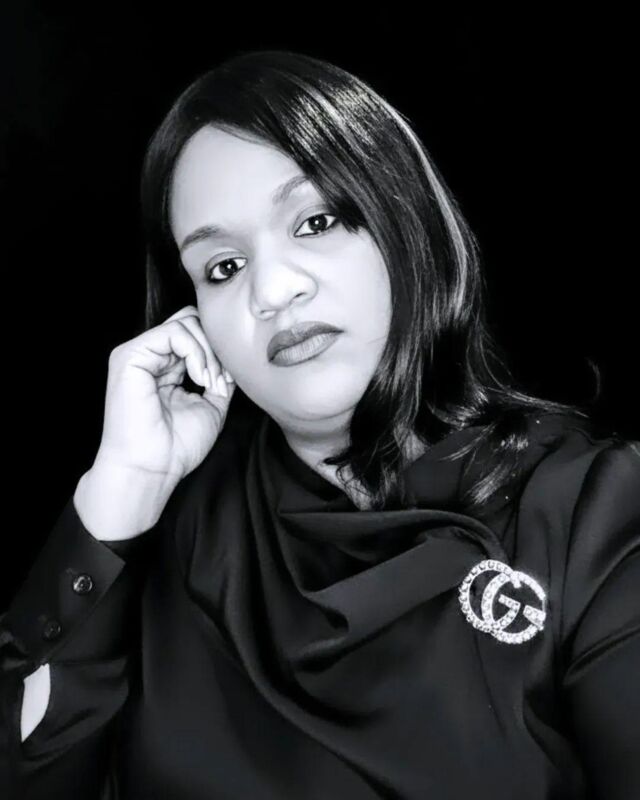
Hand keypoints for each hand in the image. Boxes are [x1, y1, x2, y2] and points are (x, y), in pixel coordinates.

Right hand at [93, 304, 234, 485]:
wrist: (152, 470)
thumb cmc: (176, 447)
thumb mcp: (211, 406)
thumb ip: (220, 378)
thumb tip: (235, 358)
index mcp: (165, 367)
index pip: (195, 333)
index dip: (218, 349)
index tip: (230, 379)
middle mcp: (150, 357)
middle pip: (191, 320)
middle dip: (215, 345)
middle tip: (221, 379)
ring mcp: (138, 353)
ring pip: (185, 322)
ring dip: (208, 351)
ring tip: (210, 381)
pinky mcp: (129, 355)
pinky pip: (173, 333)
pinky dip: (195, 352)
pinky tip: (199, 377)